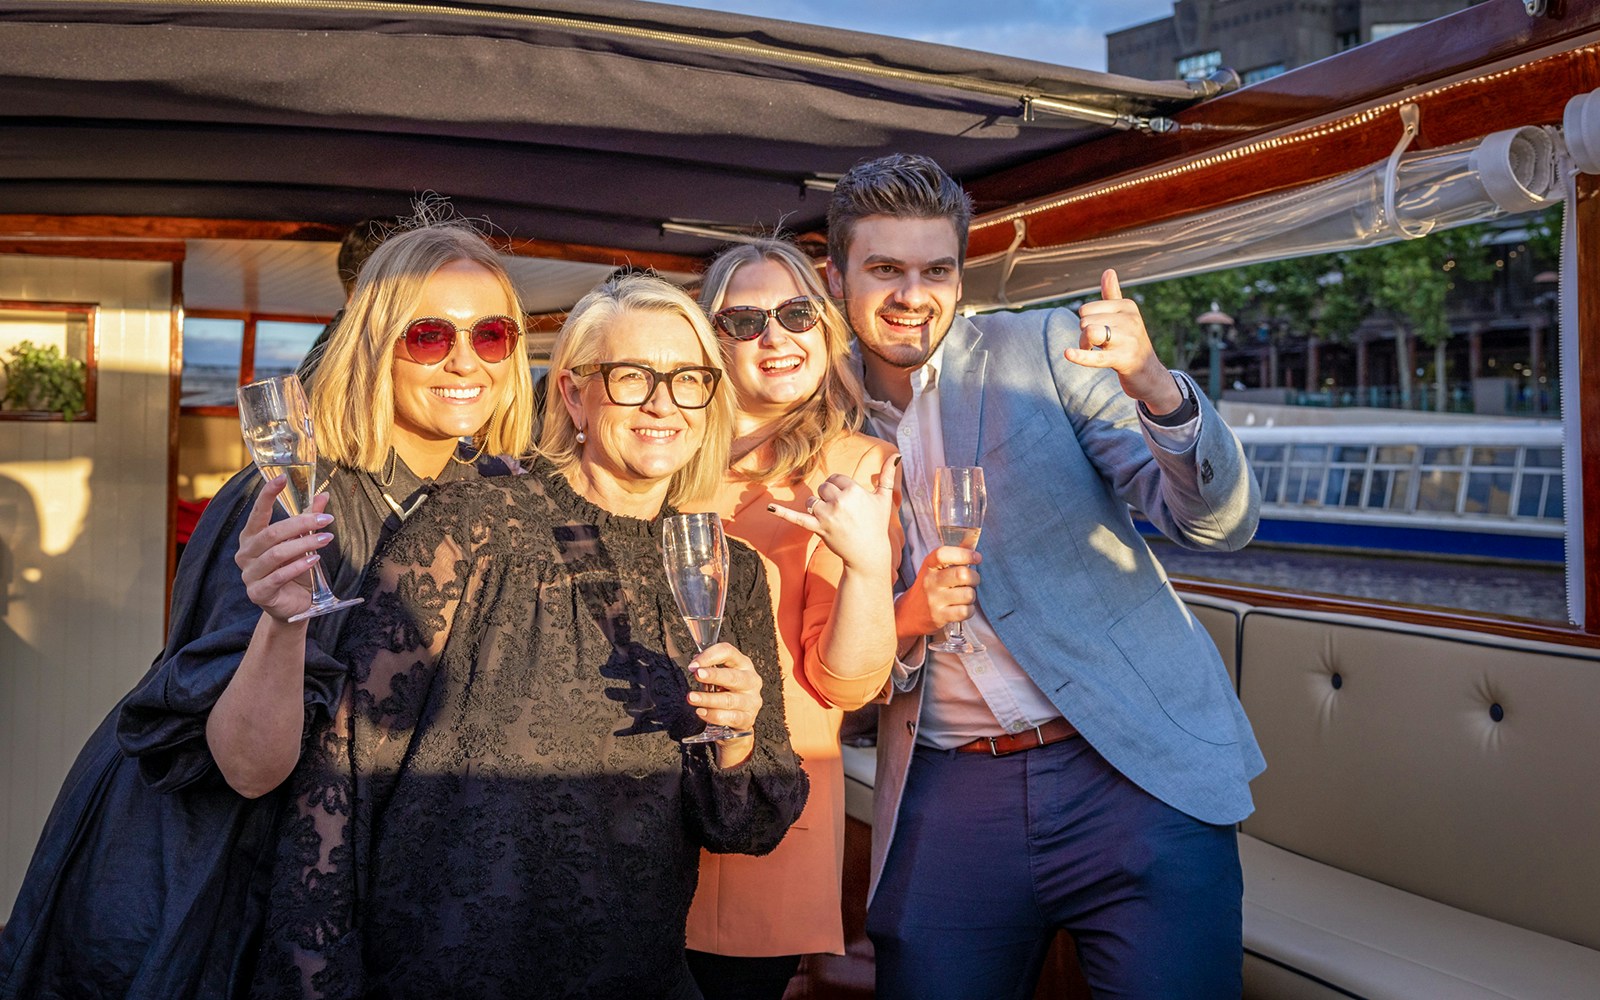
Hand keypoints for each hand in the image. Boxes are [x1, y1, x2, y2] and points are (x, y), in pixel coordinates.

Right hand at [235, 476, 333, 623]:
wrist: (293, 607)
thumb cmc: (295, 572)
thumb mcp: (303, 544)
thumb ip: (308, 520)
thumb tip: (323, 496)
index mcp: (252, 537)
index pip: (258, 512)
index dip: (268, 495)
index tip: (281, 478)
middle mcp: (245, 554)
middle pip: (272, 533)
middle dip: (301, 524)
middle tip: (326, 520)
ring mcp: (249, 574)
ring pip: (276, 554)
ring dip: (304, 544)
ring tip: (325, 538)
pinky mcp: (258, 592)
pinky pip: (278, 576)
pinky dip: (298, 566)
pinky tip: (314, 560)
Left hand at [686, 642, 761, 736]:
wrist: (739, 716)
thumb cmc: (727, 690)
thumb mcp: (719, 675)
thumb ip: (707, 667)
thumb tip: (694, 664)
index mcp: (743, 664)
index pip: (728, 652)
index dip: (710, 656)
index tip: (693, 665)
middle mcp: (751, 680)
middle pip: (733, 676)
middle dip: (714, 675)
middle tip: (697, 675)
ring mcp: (751, 700)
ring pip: (729, 700)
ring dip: (708, 699)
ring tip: (692, 698)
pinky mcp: (748, 718)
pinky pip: (730, 717)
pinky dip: (714, 715)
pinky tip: (701, 712)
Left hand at [767, 453, 899, 571]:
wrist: (868, 553)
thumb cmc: (876, 525)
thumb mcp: (883, 498)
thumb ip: (887, 474)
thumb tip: (897, 454)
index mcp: (853, 491)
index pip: (836, 478)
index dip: (841, 489)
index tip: (850, 502)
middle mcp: (839, 501)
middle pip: (823, 488)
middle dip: (830, 498)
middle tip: (843, 513)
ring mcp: (827, 515)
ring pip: (812, 500)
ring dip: (818, 508)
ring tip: (834, 520)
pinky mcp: (818, 528)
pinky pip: (797, 518)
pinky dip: (783, 513)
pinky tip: (770, 507)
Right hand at [894, 545, 980, 640]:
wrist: (909, 613)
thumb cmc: (928, 587)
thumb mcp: (935, 569)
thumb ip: (952, 556)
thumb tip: (971, 542)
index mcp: (929, 565)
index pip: (943, 554)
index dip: (964, 553)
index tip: (977, 557)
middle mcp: (930, 581)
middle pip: (962, 574)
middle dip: (975, 577)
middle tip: (972, 580)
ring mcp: (934, 600)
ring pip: (968, 594)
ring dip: (972, 595)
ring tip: (964, 596)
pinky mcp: (939, 616)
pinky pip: (965, 611)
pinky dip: (969, 610)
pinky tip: (962, 608)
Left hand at [1068, 269, 1183, 414]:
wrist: (1149, 373)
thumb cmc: (1131, 342)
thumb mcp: (1124, 316)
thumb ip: (1112, 295)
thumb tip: (1108, 270)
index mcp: (1127, 306)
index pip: (1086, 309)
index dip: (1086, 323)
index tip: (1100, 333)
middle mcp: (1130, 319)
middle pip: (1084, 321)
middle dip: (1084, 336)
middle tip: (1099, 346)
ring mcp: (1127, 339)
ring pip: (1088, 332)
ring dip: (1084, 345)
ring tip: (1095, 351)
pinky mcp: (1123, 359)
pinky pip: (1096, 356)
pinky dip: (1081, 356)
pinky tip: (1068, 353)